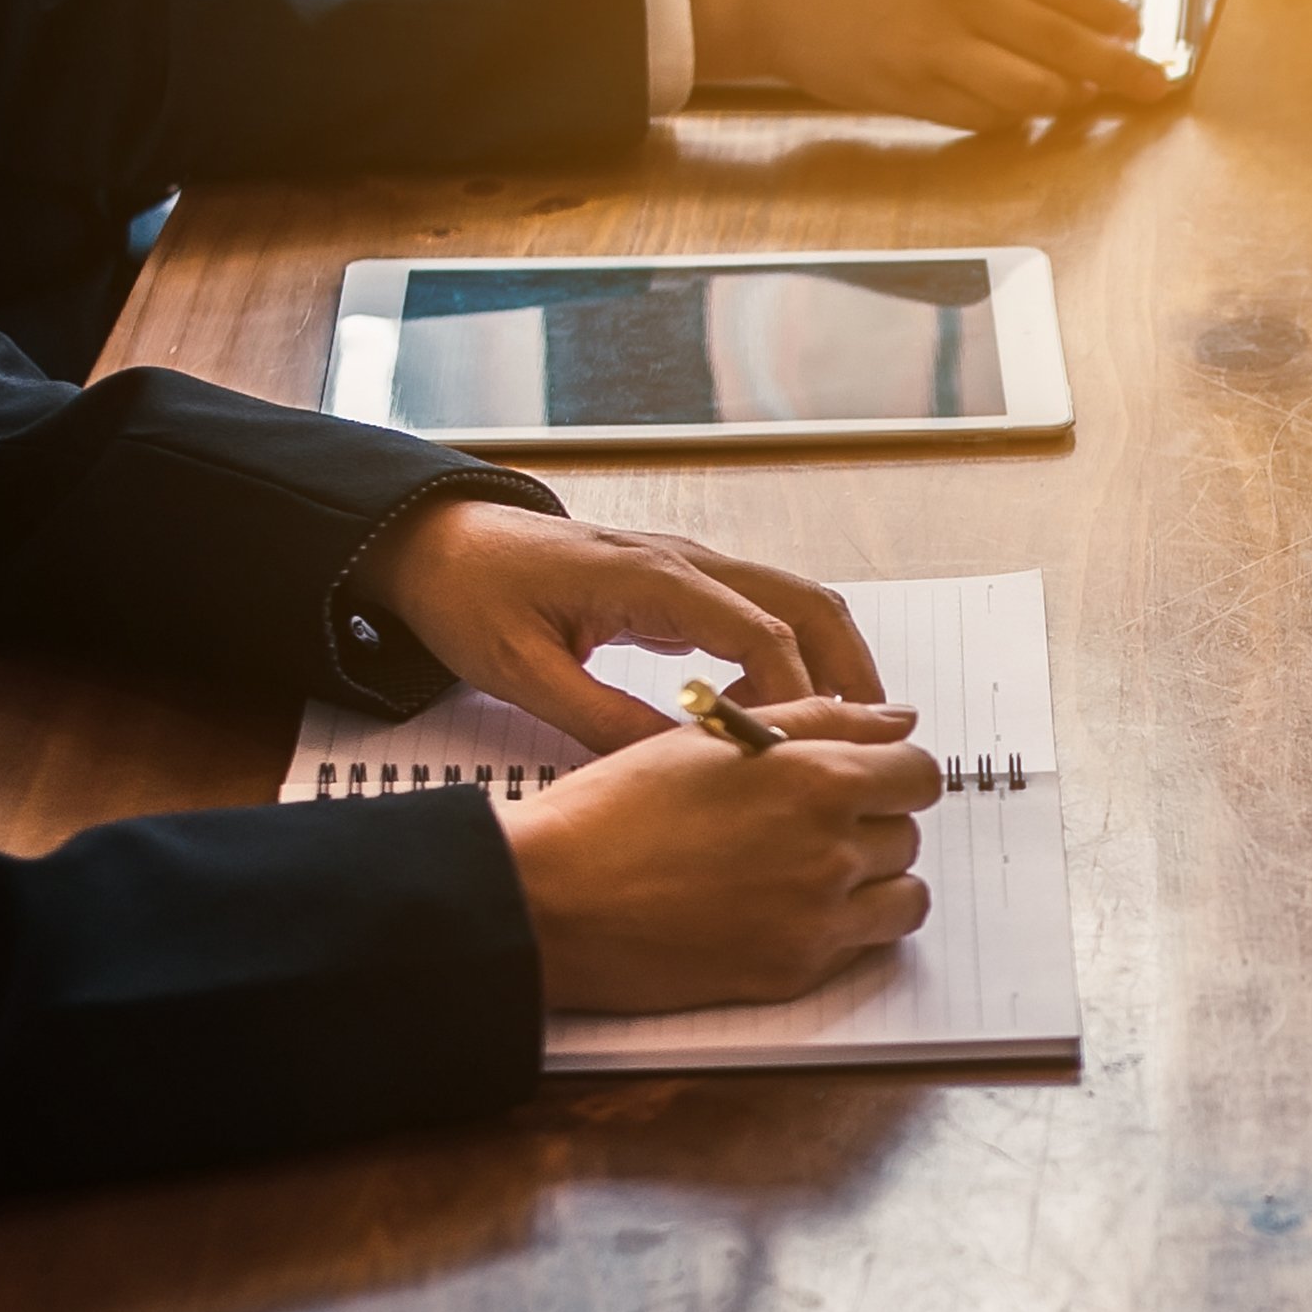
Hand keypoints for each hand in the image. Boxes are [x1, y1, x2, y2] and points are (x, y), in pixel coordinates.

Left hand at [347, 499, 882, 750]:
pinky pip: (761, 612)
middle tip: (873, 739)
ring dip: (830, 661)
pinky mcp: (681, 582)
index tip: (806, 754)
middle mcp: (686, 562)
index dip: (796, 696)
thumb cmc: (472, 598)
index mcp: (651, 578)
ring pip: (796, 603)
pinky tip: (768, 710)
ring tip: (839, 732)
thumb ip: (600, 720)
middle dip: (851, 671)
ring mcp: (690, 567)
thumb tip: (672, 768)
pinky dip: (790, 656)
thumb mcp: (523, 673)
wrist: (438, 544)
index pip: (760, 633)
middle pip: (807, 605)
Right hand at [497, 697, 942, 1009]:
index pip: (919, 773)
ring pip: (904, 896)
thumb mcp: (714, 738)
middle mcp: (830, 848)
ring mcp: (817, 917)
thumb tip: (898, 720)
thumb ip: (818, 721)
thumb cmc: (616, 810)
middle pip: (909, 833)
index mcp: (816, 778)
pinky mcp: (794, 971)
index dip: (891, 773)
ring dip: (874, 881)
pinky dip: (846, 929)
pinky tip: (791, 911)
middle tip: (812, 825)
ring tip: (809, 871)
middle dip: (874, 824)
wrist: (548, 900)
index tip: (863, 780)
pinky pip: (865, 947)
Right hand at [680, 0, 1170, 123]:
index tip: (1139, 31)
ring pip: (1031, 89)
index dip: (1109, 13)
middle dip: (1120, 69)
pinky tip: (1021, 109)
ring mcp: (932, 44)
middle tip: (1155, 85)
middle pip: (1064, 42)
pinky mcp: (907, 89)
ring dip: (1067, 99)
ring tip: (1085, 99)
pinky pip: (982, 116)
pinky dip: (1011, 116)